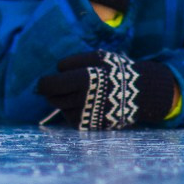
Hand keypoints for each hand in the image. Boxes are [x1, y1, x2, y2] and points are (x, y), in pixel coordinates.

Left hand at [36, 51, 176, 129]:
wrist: (140, 93)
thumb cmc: (115, 70)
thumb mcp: (97, 57)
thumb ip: (72, 62)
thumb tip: (53, 71)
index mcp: (85, 80)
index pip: (51, 84)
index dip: (44, 82)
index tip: (43, 81)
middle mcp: (84, 100)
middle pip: (52, 97)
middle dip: (51, 90)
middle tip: (57, 84)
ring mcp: (86, 115)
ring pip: (60, 106)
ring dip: (64, 99)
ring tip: (80, 92)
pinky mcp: (89, 126)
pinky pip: (70, 117)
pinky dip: (73, 109)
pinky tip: (87, 103)